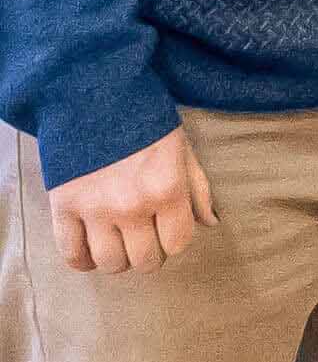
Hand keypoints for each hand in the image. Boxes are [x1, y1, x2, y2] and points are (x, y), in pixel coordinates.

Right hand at [46, 126, 215, 275]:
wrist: (93, 98)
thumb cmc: (144, 122)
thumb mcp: (182, 150)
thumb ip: (198, 189)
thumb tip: (210, 223)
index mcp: (167, 190)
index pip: (178, 243)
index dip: (176, 240)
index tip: (169, 230)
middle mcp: (132, 206)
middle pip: (145, 260)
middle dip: (149, 255)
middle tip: (145, 241)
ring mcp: (95, 210)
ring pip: (109, 263)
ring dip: (118, 261)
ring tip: (120, 246)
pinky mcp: (63, 207)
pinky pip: (71, 253)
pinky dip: (81, 262)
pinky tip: (90, 256)